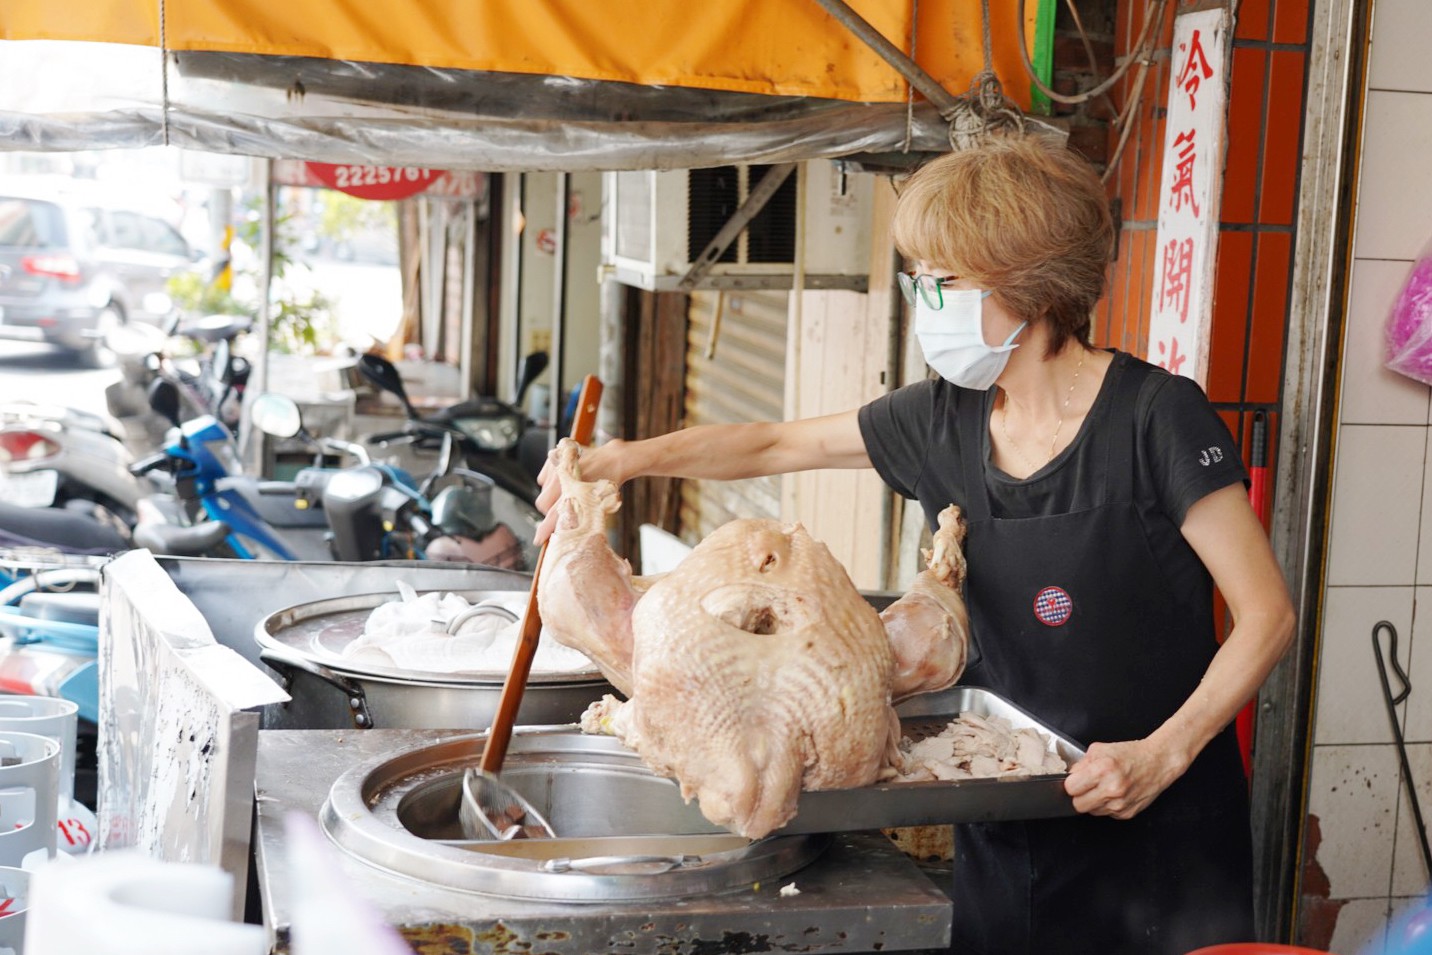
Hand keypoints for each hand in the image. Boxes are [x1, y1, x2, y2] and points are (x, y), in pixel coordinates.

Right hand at [532, 440, 624, 545]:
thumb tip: (564, 531)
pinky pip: (543, 478)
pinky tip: (563, 481)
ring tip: (566, 491)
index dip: (544, 529)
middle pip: (542, 503)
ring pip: (543, 491)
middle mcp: (564, 479)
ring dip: (551, 494)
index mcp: (577, 494)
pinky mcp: (553, 458)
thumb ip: (580, 517)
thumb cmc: (608, 485)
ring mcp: (557, 467)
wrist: (613, 459)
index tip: (538, 539)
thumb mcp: (599, 505)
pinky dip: (550, 482)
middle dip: (548, 510)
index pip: (554, 515)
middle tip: (560, 509)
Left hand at [1062, 739, 1185, 819]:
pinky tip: (1115, 793)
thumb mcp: (1100, 749)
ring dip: (1093, 801)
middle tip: (1087, 786)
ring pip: (1091, 811)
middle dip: (1079, 795)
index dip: (1071, 783)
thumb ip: (1081, 764)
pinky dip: (1106, 805)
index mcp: (1103, 770)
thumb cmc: (1131, 754)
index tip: (1076, 780)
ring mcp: (1120, 804)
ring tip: (1104, 787)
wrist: (1158, 762)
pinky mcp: (1127, 814)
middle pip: (1078, 805)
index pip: (1070, 788)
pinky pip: (1106, 814)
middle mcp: (1112, 789)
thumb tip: (1070, 776)